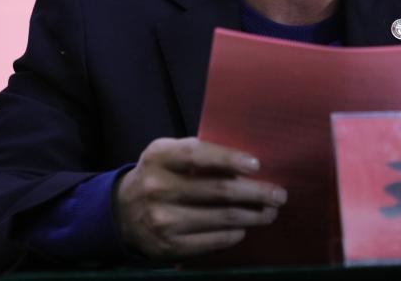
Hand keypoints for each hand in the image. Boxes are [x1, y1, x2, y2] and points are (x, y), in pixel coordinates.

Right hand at [114, 137, 286, 259]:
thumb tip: (247, 163)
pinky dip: (234, 234)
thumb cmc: (158, 176)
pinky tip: (244, 228)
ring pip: (222, 218)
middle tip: (279, 194)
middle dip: (256, 193)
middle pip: (218, 190)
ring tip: (269, 212)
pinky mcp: (170, 246)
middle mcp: (158, 188)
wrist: (122, 213)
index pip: (198, 154)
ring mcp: (163, 220)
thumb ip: (199, 153)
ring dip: (253, 215)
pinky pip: (213, 240)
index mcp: (159, 157)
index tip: (257, 164)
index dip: (229, 159)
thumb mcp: (168, 155)